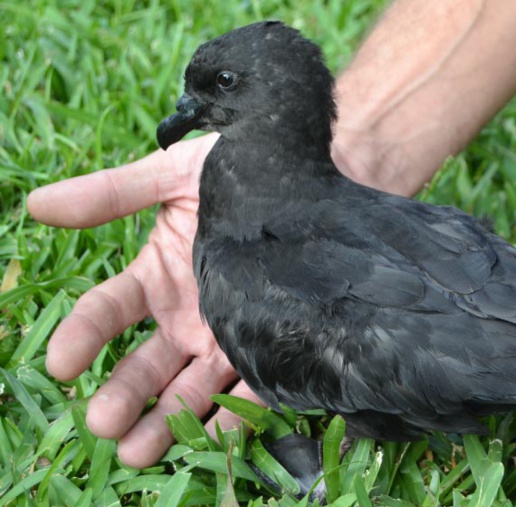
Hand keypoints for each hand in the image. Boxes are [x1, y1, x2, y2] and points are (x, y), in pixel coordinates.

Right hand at [29, 133, 262, 467]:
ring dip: (166, 419)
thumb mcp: (175, 175)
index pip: (107, 312)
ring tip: (139, 451)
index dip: (82, 335)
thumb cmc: (241, 169)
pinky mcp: (273, 346)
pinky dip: (230, 415)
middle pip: (146, 364)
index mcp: (157, 277)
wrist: (313, 173)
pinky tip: (211, 436)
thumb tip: (36, 206)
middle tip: (102, 424)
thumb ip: (112, 193)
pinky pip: (251, 387)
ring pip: (190, 387)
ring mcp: (228, 335)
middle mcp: (188, 316)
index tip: (61, 364)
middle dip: (123, 395)